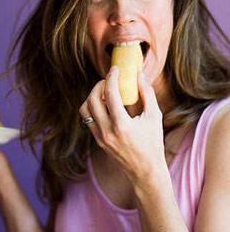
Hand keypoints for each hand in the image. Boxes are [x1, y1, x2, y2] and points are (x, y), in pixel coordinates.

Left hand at [79, 66, 165, 183]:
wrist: (145, 171)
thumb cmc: (153, 143)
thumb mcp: (154, 117)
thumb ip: (146, 93)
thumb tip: (139, 75)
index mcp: (122, 125)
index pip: (111, 95)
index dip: (112, 78)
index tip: (115, 69)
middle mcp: (107, 131)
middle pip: (92, 100)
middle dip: (99, 85)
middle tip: (109, 80)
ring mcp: (100, 137)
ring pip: (85, 110)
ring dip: (92, 97)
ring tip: (104, 92)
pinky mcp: (97, 140)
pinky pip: (88, 119)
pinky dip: (92, 108)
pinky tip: (104, 104)